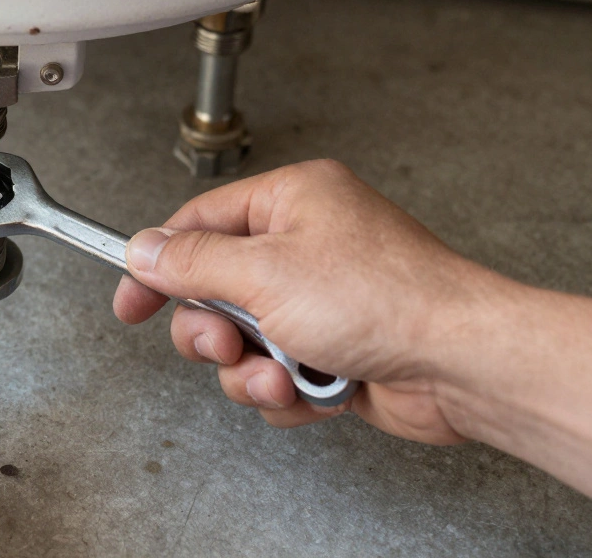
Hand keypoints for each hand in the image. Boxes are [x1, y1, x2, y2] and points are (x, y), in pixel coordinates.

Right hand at [113, 159, 506, 444]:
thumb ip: (191, 262)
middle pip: (213, 292)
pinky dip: (284, 389)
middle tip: (227, 344)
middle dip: (214, 332)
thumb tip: (144, 249)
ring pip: (241, 341)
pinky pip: (274, 372)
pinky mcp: (331, 349)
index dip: (157, 265)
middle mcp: (305, 245)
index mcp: (291, 201)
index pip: (197, 224)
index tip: (131, 302)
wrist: (459, 365)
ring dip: (250, 369)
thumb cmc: (388, 299)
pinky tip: (311, 389)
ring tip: (280, 374)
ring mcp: (319, 301)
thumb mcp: (263, 273)